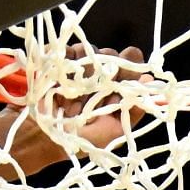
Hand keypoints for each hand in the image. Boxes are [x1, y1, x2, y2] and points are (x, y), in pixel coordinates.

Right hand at [0, 44, 148, 172]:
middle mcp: (97, 82)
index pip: (129, 73)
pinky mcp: (58, 64)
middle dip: (110, 63)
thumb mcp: (112, 131)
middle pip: (112, 58)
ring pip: (92, 52)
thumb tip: (151, 83)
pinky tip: (64, 71)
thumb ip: (133, 108)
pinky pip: (69, 49)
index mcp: (112, 97)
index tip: (130, 62)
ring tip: (77, 83)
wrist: (37, 137)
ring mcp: (77, 72)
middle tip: (101, 76)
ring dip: (88, 62)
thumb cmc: (77, 140)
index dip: (131, 67)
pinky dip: (69, 56)